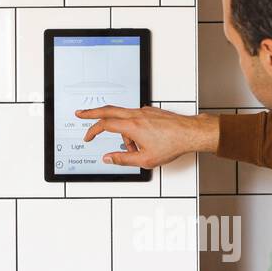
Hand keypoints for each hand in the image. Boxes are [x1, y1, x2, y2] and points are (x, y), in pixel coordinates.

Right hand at [76, 104, 218, 168]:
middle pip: (108, 111)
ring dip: (124, 135)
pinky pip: (136, 119)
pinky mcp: (151, 112)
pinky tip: (144, 141)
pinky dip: (134, 130)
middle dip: (92, 113)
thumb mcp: (145, 160)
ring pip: (125, 119)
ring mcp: (144, 111)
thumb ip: (123, 159)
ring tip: (136, 150)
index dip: (92, 130)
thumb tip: (108, 158)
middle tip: (81, 114)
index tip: (87, 137)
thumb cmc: (172, 144)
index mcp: (132, 126)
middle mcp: (136, 115)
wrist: (190, 133)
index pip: (105, 125)